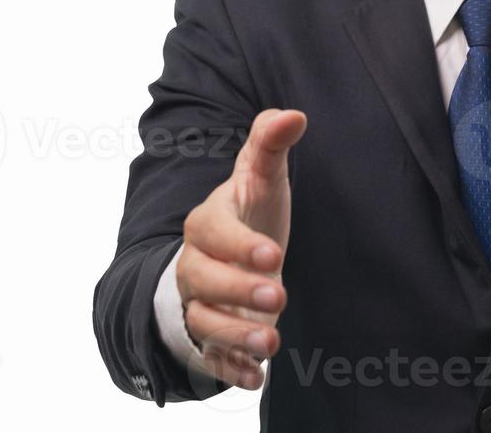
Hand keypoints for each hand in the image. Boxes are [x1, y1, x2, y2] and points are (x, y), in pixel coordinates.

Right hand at [176, 108, 306, 389]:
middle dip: (237, 291)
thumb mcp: (261, 174)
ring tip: (272, 342)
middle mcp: (196, 265)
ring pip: (205, 323)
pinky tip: (258, 376)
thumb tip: (294, 115)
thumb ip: (271, 143)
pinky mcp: (211, 337)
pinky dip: (233, 369)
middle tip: (278, 297)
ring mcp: (200, 303)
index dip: (238, 245)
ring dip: (236, 336)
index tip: (274, 255)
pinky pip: (213, 357)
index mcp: (208, 222)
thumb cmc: (249, 209)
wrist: (228, 255)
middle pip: (203, 280)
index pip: (211, 232)